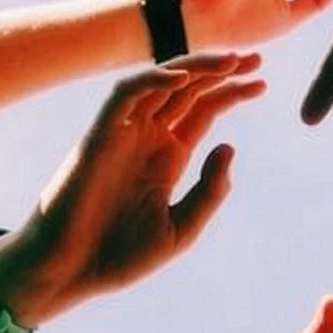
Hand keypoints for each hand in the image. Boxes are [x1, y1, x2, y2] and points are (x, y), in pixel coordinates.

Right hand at [0, 54, 260, 320]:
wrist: (71, 273)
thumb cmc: (120, 255)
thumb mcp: (179, 229)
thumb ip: (208, 191)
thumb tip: (229, 147)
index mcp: (167, 157)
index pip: (204, 111)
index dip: (231, 93)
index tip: (262, 83)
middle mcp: (147, 138)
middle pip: (189, 91)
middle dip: (221, 72)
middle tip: (255, 59)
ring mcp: (124, 134)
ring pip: (161, 84)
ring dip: (194, 68)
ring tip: (229, 61)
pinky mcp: (99, 136)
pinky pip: (125, 96)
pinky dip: (151, 81)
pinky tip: (182, 78)